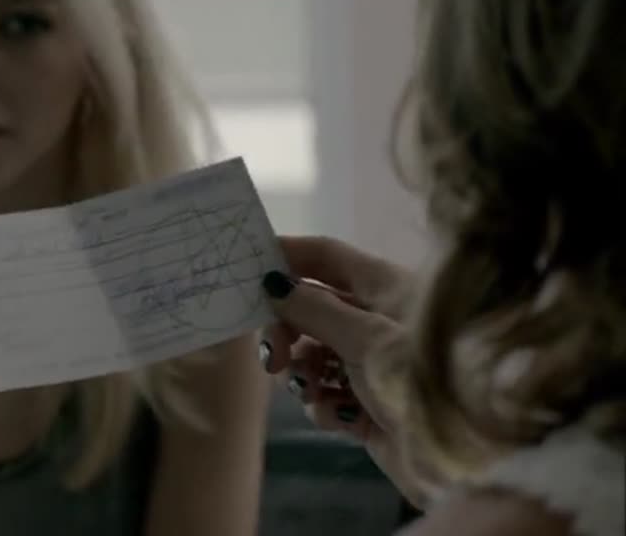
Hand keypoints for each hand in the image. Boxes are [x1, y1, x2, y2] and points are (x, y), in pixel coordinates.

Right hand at [257, 236, 429, 506]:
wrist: (471, 463)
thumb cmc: (421, 383)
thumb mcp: (366, 339)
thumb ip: (315, 310)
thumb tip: (273, 283)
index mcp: (387, 288)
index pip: (327, 257)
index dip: (288, 255)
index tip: (247, 267)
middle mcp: (379, 320)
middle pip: (313, 308)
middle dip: (287, 329)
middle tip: (272, 356)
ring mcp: (373, 364)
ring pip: (314, 355)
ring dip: (303, 372)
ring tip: (310, 391)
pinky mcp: (369, 406)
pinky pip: (328, 395)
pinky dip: (325, 405)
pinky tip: (341, 418)